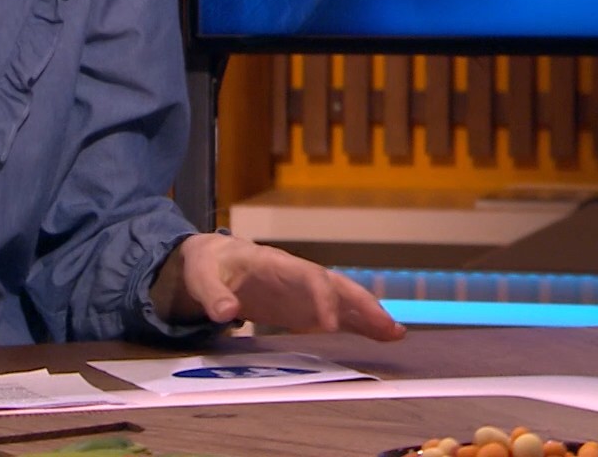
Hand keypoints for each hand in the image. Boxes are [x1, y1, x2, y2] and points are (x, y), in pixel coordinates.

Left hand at [150, 232, 405, 341]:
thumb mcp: (201, 276)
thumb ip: (212, 293)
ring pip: (344, 300)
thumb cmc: (208, 265)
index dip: (322, 298)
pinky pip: (338, 315)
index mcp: (275, 264)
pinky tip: (383, 337)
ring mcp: (304, 292)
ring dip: (370, 315)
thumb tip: (226, 313)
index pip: (307, 277)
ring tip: (396, 335)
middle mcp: (298, 276)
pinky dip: (360, 325)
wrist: (212, 260)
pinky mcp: (304, 308)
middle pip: (337, 285)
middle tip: (387, 327)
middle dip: (362, 304)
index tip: (331, 325)